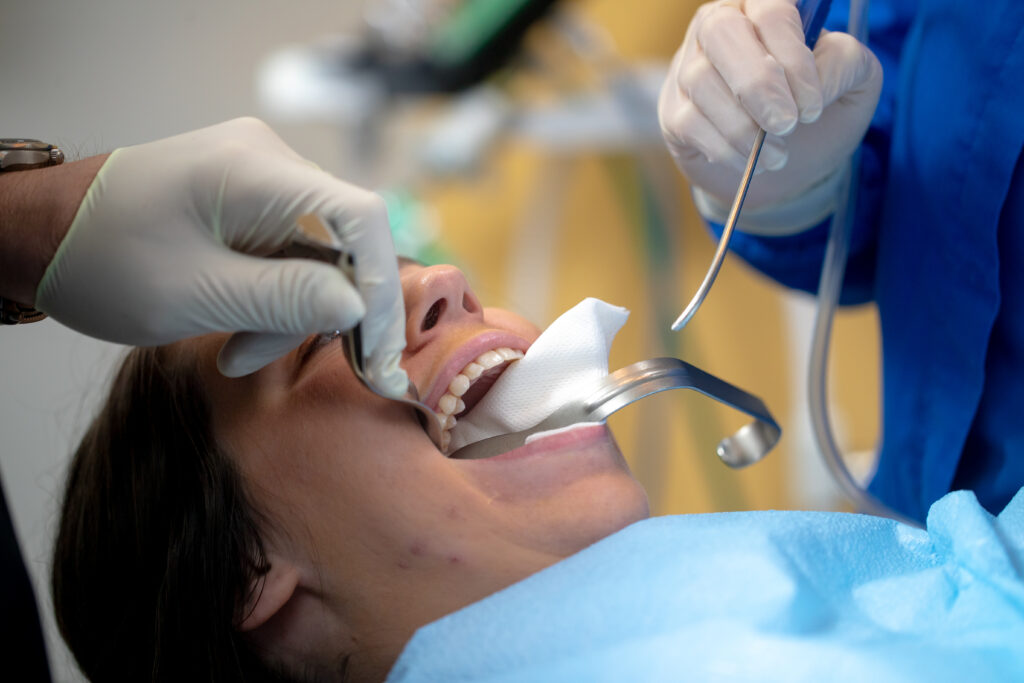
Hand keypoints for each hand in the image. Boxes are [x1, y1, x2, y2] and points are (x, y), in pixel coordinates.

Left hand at [36, 117, 407, 393]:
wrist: (39, 233)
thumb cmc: (99, 260)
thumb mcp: (190, 294)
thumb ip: (282, 299)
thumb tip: (361, 307)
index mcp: (255, 170)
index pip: (360, 217)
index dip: (381, 287)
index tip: (379, 352)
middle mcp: (270, 163)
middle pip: (342, 243)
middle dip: (323, 311)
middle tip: (288, 362)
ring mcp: (262, 180)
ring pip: (319, 257)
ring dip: (291, 314)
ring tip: (238, 352)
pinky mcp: (252, 202)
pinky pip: (290, 256)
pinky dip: (274, 301)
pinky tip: (236, 331)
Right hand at [659, 0, 881, 224]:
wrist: (788, 165)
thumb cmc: (817, 113)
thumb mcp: (852, 85)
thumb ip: (845, 64)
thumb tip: (814, 77)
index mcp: (765, 8)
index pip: (771, 12)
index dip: (792, 57)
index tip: (812, 107)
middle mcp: (720, 26)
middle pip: (721, 31)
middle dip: (755, 83)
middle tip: (785, 124)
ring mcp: (689, 66)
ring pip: (701, 81)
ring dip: (743, 127)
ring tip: (777, 155)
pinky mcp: (674, 110)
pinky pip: (689, 121)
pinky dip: (723, 148)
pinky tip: (748, 162)